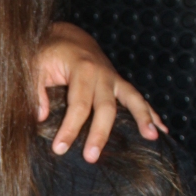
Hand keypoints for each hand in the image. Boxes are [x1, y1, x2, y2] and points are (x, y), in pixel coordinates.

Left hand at [37, 22, 166, 162]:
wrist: (66, 37)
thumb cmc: (47, 53)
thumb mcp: (34, 66)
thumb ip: (36, 90)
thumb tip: (40, 116)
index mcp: (82, 69)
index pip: (77, 104)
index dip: (69, 128)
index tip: (59, 149)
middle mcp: (102, 74)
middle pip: (105, 107)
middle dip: (99, 134)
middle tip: (91, 158)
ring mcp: (114, 78)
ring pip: (132, 99)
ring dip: (143, 118)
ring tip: (151, 138)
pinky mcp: (118, 83)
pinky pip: (137, 98)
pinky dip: (150, 113)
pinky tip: (160, 130)